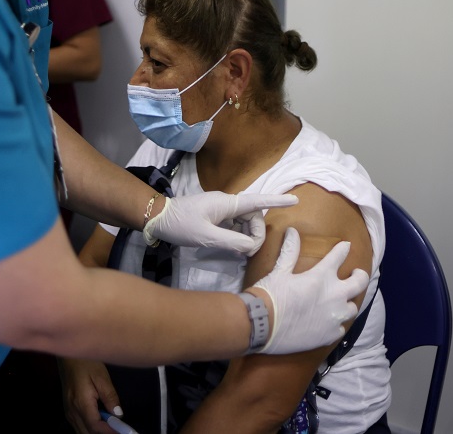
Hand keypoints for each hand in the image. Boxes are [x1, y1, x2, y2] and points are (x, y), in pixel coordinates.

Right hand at [59, 358, 121, 433]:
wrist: (68, 353)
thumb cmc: (86, 362)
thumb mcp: (102, 377)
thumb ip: (110, 397)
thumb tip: (119, 415)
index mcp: (81, 403)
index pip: (95, 427)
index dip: (109, 432)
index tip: (122, 431)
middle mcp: (72, 411)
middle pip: (87, 433)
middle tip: (117, 429)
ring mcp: (68, 411)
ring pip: (81, 431)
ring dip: (95, 432)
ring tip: (110, 426)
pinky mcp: (68, 409)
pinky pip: (78, 426)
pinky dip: (89, 429)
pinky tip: (99, 422)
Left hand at [143, 191, 296, 255]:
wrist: (157, 218)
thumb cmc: (181, 225)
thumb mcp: (207, 237)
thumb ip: (232, 242)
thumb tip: (251, 247)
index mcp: (226, 204)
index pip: (257, 201)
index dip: (277, 200)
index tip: (295, 200)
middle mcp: (226, 203)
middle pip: (253, 216)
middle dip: (256, 233)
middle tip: (247, 252)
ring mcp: (220, 208)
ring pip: (244, 221)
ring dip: (247, 236)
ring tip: (240, 252)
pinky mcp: (214, 215)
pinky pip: (234, 224)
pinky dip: (238, 235)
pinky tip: (234, 247)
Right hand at [249, 227, 368, 354]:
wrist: (262, 324)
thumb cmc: (270, 294)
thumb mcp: (279, 271)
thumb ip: (290, 251)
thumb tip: (292, 231)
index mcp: (321, 276)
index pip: (338, 256)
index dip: (343, 249)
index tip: (346, 246)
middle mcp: (334, 295)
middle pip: (360, 283)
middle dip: (360, 275)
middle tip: (357, 274)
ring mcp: (334, 316)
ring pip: (352, 308)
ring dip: (346, 303)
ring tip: (340, 303)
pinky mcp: (330, 334)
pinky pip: (340, 328)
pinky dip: (335, 324)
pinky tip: (328, 322)